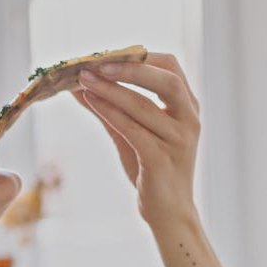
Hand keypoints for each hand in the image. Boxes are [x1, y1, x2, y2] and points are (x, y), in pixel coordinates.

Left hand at [71, 52, 201, 227]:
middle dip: (130, 68)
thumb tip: (78, 85)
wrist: (168, 213)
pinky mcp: (162, 161)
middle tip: (96, 62)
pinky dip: (111, 113)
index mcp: (187, 107)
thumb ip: (109, 108)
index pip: (170, 67)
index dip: (140, 56)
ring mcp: (179, 141)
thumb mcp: (131, 133)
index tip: (107, 53)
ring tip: (83, 81)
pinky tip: (91, 102)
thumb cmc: (151, 170)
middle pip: (166, 81)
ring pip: (144, 106)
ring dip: (111, 90)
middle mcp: (189, 120)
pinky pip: (134, 131)